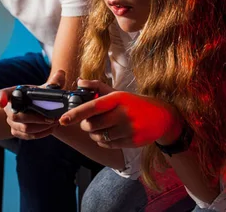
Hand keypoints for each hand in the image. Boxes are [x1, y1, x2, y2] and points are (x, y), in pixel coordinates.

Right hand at [0, 70, 66, 140]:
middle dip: (36, 118)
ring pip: (24, 128)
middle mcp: (9, 108)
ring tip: (55, 123)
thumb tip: (61, 73)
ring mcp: (11, 121)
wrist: (40, 108)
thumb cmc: (40, 96)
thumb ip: (54, 82)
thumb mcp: (46, 88)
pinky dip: (41, 133)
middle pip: (17, 116)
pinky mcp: (16, 132)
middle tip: (52, 118)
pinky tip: (51, 129)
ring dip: (41, 127)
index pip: (2, 94)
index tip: (2, 103)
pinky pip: (27, 136)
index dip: (0, 98)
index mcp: (13, 93)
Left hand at [59, 88, 182, 148]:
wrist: (162, 116)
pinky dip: (103, 140)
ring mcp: (128, 129)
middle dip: (85, 125)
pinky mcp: (132, 141)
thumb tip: (79, 82)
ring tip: (101, 127)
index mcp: (118, 99)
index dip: (76, 114)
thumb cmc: (135, 103)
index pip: (93, 107)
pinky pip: (107, 144)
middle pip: (92, 125)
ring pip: (98, 136)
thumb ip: (98, 87)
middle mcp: (123, 114)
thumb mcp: (119, 93)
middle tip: (89, 121)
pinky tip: (110, 134)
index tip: (63, 119)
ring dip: (94, 134)